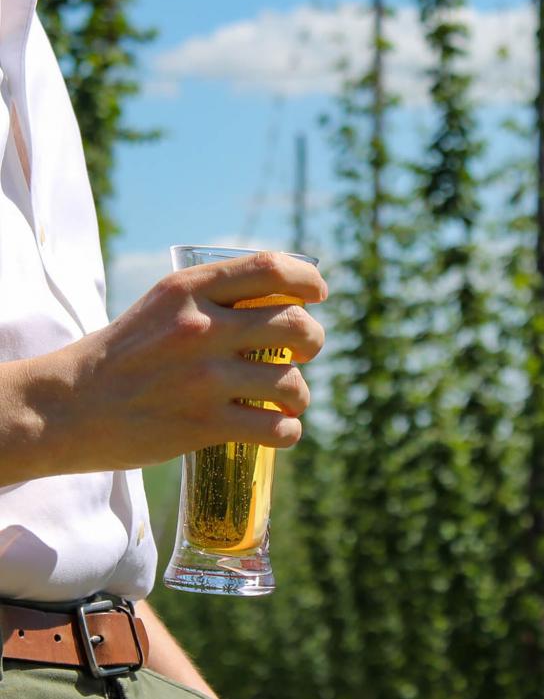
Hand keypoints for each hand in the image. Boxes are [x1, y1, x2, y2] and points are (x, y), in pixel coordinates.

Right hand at [25, 251, 326, 476]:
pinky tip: (281, 429)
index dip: (308, 279)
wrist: (69, 406)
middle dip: (315, 339)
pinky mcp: (202, 424)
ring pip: (292, 382)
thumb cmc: (123, 353)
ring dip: (302, 394)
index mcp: (189, 288)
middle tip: (307, 351)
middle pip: (295, 324)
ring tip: (290, 399)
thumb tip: (278, 298)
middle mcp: (201, 327)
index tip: (318, 294)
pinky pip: (276, 428)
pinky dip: (289, 431)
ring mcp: (203, 377)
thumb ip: (213, 296)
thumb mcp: (163, 304)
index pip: (271, 268)